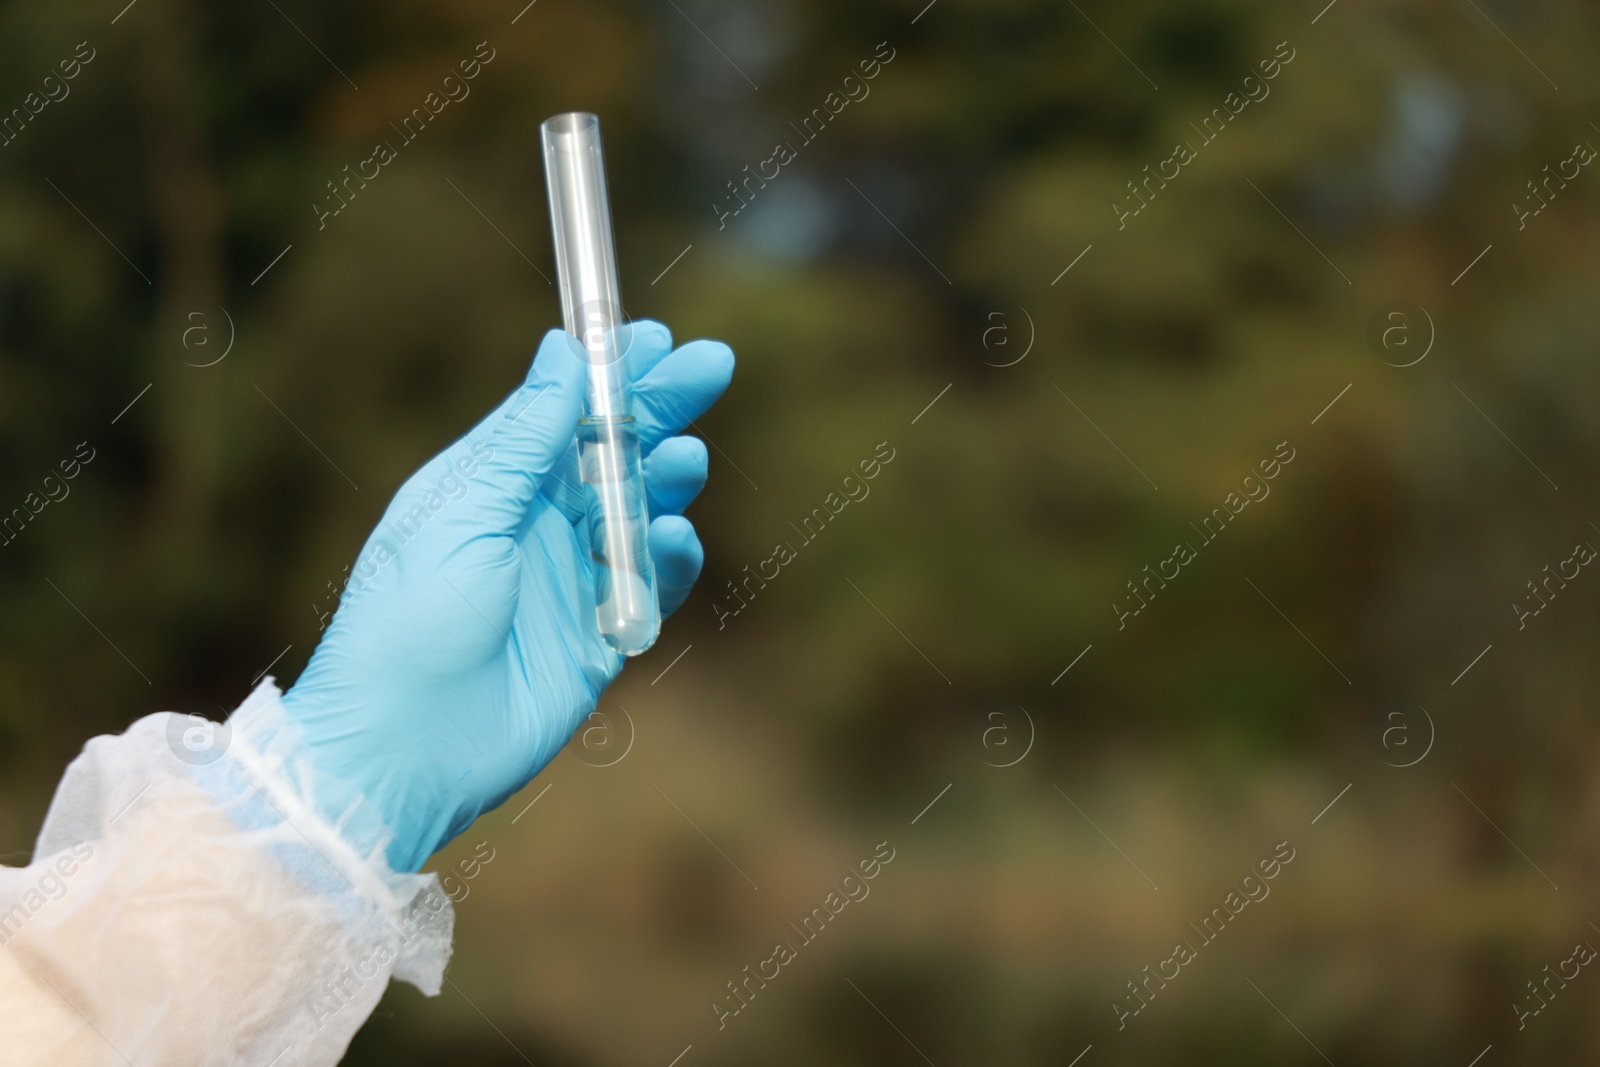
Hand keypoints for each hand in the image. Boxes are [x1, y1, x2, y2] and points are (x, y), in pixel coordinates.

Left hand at [281, 322, 733, 871]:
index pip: (559, 411)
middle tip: (712, 365)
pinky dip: (671, 558)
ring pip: (638, 511)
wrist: (402, 750)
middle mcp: (532, 526)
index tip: (652, 336)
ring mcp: (568, 580)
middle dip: (661, 408)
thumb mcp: (462, 512)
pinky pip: (651, 584)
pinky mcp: (598, 638)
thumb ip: (523, 437)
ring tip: (689, 458)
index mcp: (488, 486)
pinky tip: (678, 537)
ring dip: (667, 479)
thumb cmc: (407, 623)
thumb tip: (561, 352)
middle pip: (611, 452)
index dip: (607, 372)